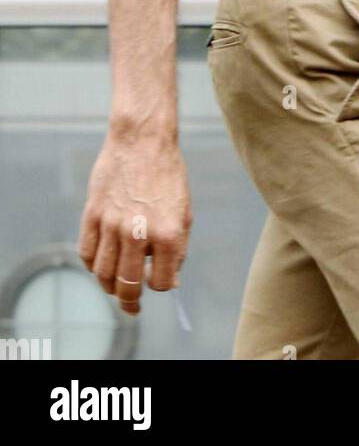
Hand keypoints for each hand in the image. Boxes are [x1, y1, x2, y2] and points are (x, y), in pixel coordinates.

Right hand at [78, 130, 192, 316]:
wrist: (142, 140)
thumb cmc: (167, 175)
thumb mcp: (184, 211)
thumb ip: (177, 248)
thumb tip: (169, 281)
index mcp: (167, 233)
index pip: (160, 283)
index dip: (160, 286)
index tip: (157, 281)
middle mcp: (138, 232)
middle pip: (127, 285)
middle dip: (130, 301)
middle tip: (132, 306)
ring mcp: (112, 224)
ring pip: (103, 274)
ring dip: (109, 287)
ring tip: (116, 287)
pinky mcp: (92, 214)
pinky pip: (87, 253)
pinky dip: (92, 265)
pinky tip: (101, 264)